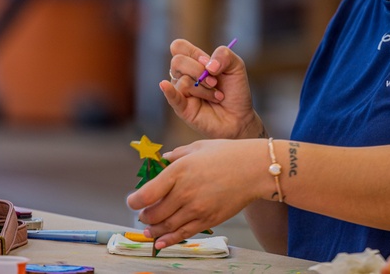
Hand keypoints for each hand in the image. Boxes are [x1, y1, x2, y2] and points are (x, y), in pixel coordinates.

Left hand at [126, 139, 268, 249]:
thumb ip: (177, 154)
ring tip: (150, 229)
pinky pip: (182, 235)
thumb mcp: (200, 147)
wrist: (256, 168)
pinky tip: (160, 242)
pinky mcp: (207, 220)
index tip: (133, 201)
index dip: (134, 202)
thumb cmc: (229, 153)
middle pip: (152, 214)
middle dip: (144, 216)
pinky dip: (168, 241)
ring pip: (165, 227)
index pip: (145, 195)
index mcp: (179, 170)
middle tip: (144, 214)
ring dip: (153, 230)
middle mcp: (184, 192)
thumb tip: (163, 159)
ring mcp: (196, 208)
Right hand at [162, 38, 260, 138]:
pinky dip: (168, 91)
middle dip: (199, 70)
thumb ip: (224, 55)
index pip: (178, 47)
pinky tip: (165, 86)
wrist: (240, 116)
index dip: (193, 52)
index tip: (208, 62)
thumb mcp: (236, 66)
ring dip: (205, 89)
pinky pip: (171, 96)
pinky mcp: (181, 108)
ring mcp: (181, 91)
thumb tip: (208, 66)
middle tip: (214, 82)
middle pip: (177, 61)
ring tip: (217, 97)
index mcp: (193, 62)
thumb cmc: (235, 90)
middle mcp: (183, 75)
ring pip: (183, 81)